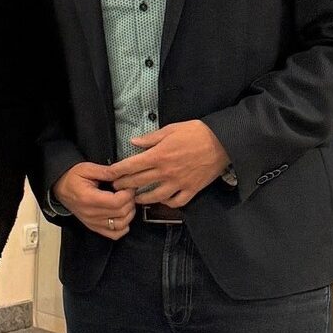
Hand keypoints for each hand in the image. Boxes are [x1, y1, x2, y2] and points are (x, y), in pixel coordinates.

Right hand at [53, 161, 136, 240]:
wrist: (60, 188)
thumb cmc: (72, 178)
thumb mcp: (87, 169)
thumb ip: (106, 171)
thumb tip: (123, 172)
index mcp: (88, 198)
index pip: (117, 202)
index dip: (128, 194)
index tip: (128, 186)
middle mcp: (90, 213)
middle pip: (121, 212)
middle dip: (130, 201)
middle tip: (128, 192)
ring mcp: (92, 222)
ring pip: (121, 224)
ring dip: (129, 214)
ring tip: (126, 203)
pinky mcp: (94, 227)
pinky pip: (114, 234)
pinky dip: (123, 227)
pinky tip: (122, 216)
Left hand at [107, 120, 229, 207]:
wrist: (224, 141)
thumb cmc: (197, 132)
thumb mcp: (171, 129)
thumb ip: (151, 138)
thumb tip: (133, 142)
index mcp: (158, 155)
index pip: (130, 166)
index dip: (116, 171)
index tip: (108, 174)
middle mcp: (165, 172)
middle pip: (138, 182)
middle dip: (123, 186)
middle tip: (115, 187)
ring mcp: (178, 183)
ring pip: (154, 196)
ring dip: (141, 198)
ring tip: (134, 198)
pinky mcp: (191, 189)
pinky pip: (176, 202)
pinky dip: (167, 203)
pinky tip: (161, 200)